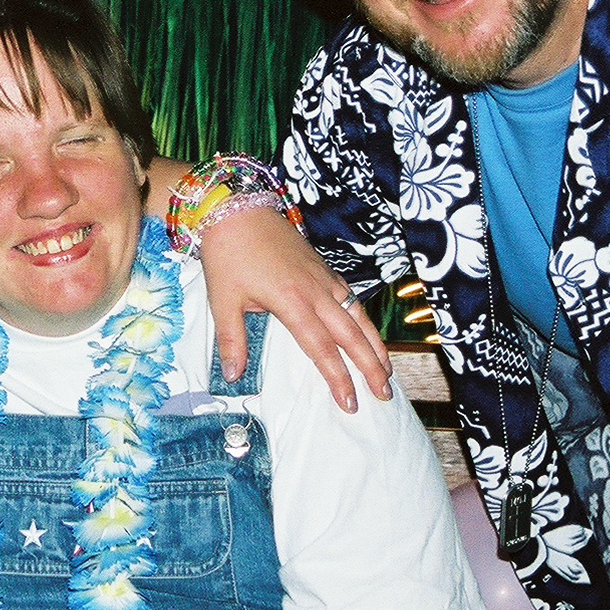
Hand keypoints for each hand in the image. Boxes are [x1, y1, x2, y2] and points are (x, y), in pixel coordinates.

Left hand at [201, 206, 391, 412]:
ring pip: (358, 315)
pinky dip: (364, 318)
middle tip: (384, 394)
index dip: (338, 378)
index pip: (322, 348)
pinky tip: (367, 331)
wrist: (234, 206)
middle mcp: (316, 290)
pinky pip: (351, 296)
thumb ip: (231, 339)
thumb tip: (231, 375)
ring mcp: (323, 276)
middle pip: (351, 335)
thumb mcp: (222, 299)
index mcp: (292, 302)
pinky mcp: (322, 266)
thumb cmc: (227, 252)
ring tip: (387, 370)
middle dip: (370, 366)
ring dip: (374, 344)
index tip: (350, 403)